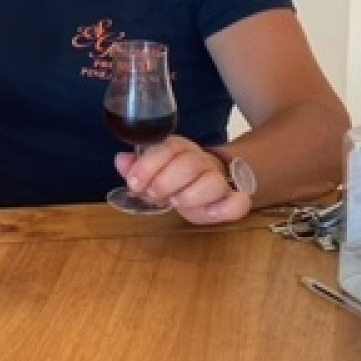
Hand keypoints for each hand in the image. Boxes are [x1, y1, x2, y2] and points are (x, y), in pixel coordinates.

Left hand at [115, 137, 251, 225]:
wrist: (204, 182)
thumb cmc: (172, 178)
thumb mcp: (151, 171)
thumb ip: (135, 166)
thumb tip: (121, 160)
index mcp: (178, 148)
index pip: (167, 148)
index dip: (149, 165)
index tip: (135, 183)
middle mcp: (200, 160)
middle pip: (189, 164)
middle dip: (166, 181)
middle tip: (153, 195)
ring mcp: (219, 180)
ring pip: (213, 182)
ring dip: (191, 195)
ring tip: (176, 203)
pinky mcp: (233, 199)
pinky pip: (239, 201)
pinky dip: (226, 208)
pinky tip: (209, 213)